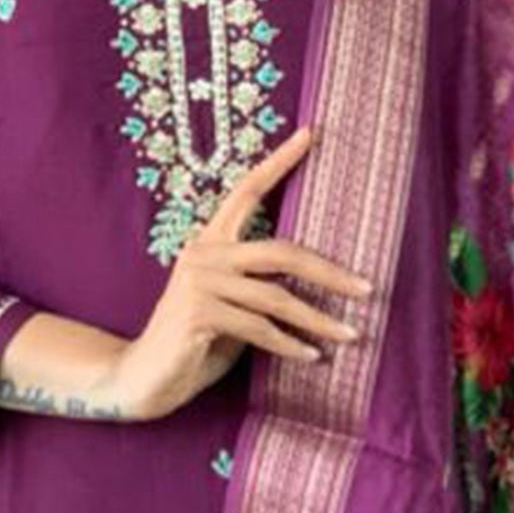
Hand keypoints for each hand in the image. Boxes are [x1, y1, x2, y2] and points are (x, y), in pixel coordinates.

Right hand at [104, 124, 374, 420]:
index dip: (278, 162)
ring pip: (276, 298)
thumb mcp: (233, 309)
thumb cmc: (194, 344)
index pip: (246, 191)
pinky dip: (290, 345)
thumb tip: (315, 287)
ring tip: (351, 334)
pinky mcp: (198, 313)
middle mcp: (203, 254)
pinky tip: (314, 357)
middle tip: (367, 288)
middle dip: (329, 272)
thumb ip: (260, 290)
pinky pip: (260, 329)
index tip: (312, 134)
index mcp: (210, 242)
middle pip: (280, 251)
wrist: (146, 378)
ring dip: (318, 320)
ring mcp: (199, 283)